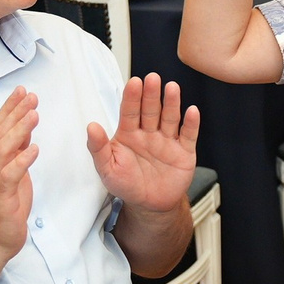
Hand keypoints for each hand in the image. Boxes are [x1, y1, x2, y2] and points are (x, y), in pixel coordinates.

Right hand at [0, 89, 37, 260]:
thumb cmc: (4, 206)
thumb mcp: (14, 172)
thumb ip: (17, 150)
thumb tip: (25, 127)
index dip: (10, 107)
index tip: (23, 90)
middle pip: (0, 132)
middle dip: (15, 112)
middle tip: (30, 95)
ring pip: (3, 149)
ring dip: (19, 130)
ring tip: (34, 114)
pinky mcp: (0, 197)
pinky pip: (10, 175)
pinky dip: (21, 161)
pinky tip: (34, 149)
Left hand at [89, 74, 199, 215]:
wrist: (150, 205)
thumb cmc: (126, 185)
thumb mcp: (107, 169)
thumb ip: (98, 148)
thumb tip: (91, 126)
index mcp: (129, 134)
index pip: (130, 111)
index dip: (132, 97)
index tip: (134, 83)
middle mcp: (149, 133)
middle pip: (150, 110)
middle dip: (151, 95)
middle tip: (153, 78)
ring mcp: (167, 141)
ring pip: (170, 118)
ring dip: (171, 103)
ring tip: (172, 88)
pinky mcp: (184, 152)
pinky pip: (188, 135)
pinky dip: (191, 124)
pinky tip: (191, 111)